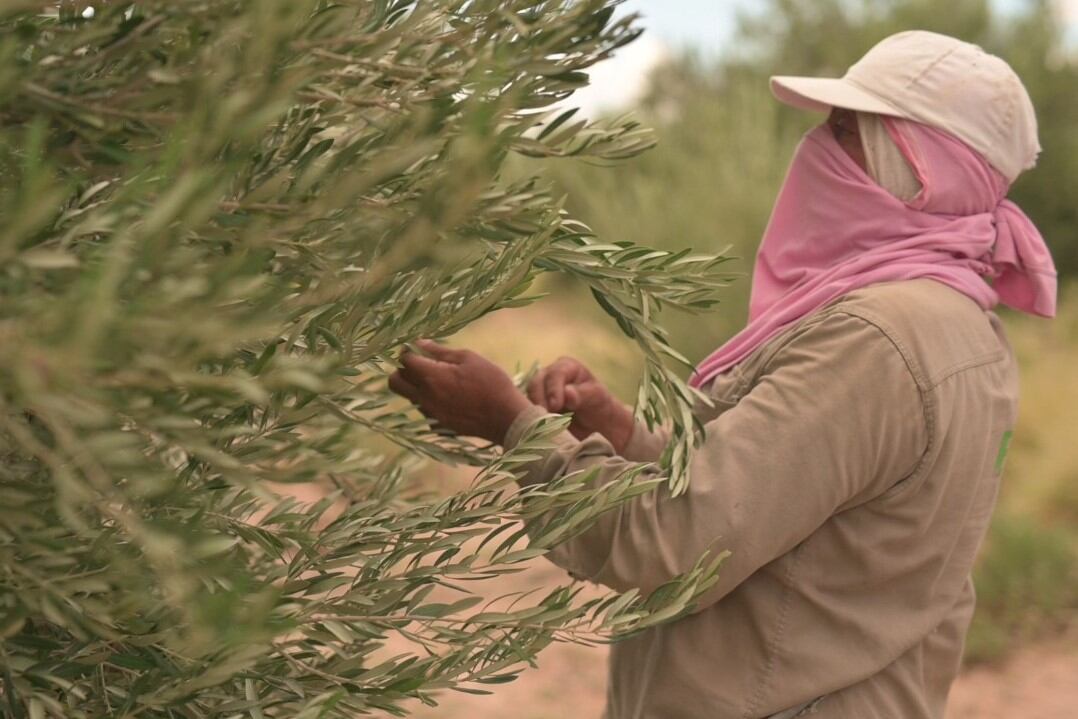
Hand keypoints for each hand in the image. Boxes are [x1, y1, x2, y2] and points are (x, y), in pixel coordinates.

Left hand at [388, 340, 533, 444]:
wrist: (506, 418)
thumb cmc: (491, 383)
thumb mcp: (469, 359)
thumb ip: (440, 351)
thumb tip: (419, 343)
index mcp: (431, 376)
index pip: (404, 360)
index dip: (408, 351)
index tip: (418, 349)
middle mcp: (424, 397)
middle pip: (394, 382)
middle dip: (402, 370)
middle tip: (420, 365)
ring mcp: (429, 414)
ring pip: (409, 397)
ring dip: (417, 387)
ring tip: (442, 382)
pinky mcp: (437, 426)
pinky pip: (424, 411)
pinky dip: (430, 402)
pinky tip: (450, 400)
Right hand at [528, 357, 633, 451]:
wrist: (597, 425)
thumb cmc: (599, 406)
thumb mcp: (596, 398)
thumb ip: (582, 394)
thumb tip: (567, 393)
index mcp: (566, 367)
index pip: (555, 374)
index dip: (553, 389)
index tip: (555, 406)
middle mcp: (549, 376)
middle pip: (536, 384)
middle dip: (539, 400)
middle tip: (545, 418)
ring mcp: (540, 392)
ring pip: (528, 398)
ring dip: (533, 412)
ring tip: (543, 426)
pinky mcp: (535, 407)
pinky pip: (526, 412)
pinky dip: (530, 420)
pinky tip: (537, 430)